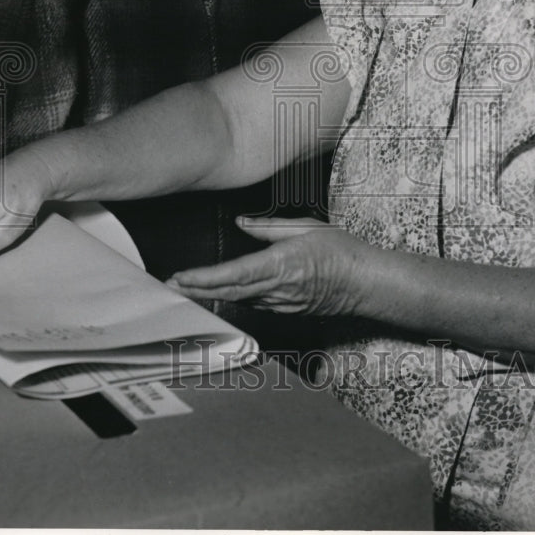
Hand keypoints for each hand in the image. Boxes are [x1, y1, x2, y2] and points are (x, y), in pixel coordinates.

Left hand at [166, 216, 371, 315]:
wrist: (366, 284)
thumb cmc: (341, 252)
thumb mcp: (305, 228)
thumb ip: (269, 227)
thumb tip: (242, 223)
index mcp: (282, 265)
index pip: (235, 274)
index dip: (205, 278)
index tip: (182, 277)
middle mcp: (278, 289)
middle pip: (229, 292)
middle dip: (196, 290)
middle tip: (169, 287)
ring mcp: (281, 304)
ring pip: (238, 300)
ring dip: (209, 295)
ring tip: (182, 288)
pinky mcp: (285, 311)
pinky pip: (252, 304)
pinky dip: (230, 298)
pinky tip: (214, 294)